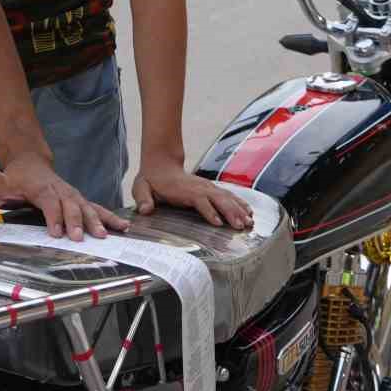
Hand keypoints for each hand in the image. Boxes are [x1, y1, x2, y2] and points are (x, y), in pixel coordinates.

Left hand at [3, 153, 129, 240]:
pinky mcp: (80, 199)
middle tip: (80, 238)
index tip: (56, 233)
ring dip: (96, 221)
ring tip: (105, 235)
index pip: (50, 203)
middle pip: (71, 206)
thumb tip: (1, 200)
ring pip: (87, 207)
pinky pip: (96, 208)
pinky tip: (122, 226)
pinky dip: (109, 217)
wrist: (30, 161)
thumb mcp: (7, 182)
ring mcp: (73, 194)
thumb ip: (5, 192)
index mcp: (42, 188)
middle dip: (77, 222)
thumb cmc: (18, 176)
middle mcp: (61, 190)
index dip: (54, 217)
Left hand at [132, 159, 254, 230]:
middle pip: (218, 199)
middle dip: (231, 212)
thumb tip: (145, 210)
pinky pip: (229, 195)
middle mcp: (199, 187)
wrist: (160, 165)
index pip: (199, 200)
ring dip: (239, 209)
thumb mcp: (141, 188)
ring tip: (250, 221)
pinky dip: (240, 203)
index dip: (209, 211)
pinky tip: (249, 211)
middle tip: (241, 226)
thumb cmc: (151, 180)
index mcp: (184, 190)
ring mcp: (207, 187)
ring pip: (226, 197)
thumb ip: (142, 199)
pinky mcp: (211, 189)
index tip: (218, 223)